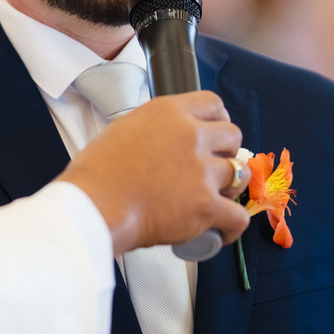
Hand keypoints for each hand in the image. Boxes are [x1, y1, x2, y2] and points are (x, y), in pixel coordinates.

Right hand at [55, 91, 249, 255]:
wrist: (95, 205)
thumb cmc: (98, 173)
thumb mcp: (125, 128)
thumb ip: (155, 128)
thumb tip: (166, 140)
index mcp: (169, 112)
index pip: (213, 104)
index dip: (217, 121)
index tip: (214, 134)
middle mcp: (191, 135)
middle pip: (233, 135)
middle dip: (226, 151)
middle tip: (212, 167)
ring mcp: (202, 170)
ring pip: (239, 174)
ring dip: (230, 186)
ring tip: (216, 198)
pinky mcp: (206, 205)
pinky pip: (237, 216)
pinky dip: (232, 226)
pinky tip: (222, 229)